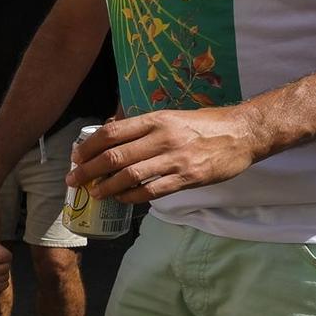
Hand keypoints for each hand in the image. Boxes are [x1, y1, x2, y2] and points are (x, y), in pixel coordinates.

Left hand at [68, 106, 264, 203]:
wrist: (242, 133)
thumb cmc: (203, 124)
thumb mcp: (170, 117)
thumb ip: (143, 127)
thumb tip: (110, 136)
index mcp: (155, 119)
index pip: (111, 133)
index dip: (88, 147)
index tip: (76, 157)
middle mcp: (162, 137)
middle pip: (115, 156)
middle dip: (88, 170)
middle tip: (74, 180)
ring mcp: (175, 158)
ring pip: (130, 175)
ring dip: (107, 187)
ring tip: (95, 193)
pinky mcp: (187, 177)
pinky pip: (152, 191)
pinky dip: (132, 197)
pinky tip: (123, 199)